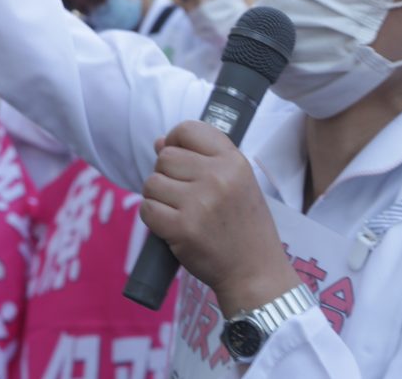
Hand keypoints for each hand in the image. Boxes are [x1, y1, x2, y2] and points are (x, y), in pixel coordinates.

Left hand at [140, 120, 300, 315]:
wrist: (254, 272)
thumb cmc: (244, 227)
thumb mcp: (238, 183)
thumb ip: (202, 160)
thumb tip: (159, 142)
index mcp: (234, 161)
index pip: (188, 129)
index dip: (175, 140)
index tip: (177, 156)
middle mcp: (217, 177)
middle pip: (165, 157)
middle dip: (166, 174)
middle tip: (183, 196)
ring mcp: (199, 203)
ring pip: (152, 183)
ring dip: (157, 197)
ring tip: (179, 212)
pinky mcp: (182, 229)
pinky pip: (147, 209)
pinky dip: (153, 218)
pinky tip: (170, 226)